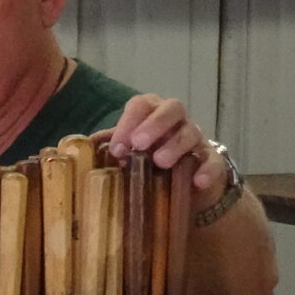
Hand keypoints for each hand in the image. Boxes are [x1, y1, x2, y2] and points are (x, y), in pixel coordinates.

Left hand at [105, 96, 229, 210]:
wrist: (182, 190)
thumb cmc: (148, 165)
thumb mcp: (127, 155)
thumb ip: (109, 147)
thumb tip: (80, 148)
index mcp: (152, 115)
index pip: (142, 104)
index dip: (129, 121)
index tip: (118, 147)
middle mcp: (176, 122)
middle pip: (172, 108)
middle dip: (155, 124)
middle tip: (139, 144)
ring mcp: (197, 140)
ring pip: (191, 133)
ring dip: (175, 145)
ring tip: (161, 162)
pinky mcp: (212, 162)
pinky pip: (214, 162)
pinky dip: (207, 171)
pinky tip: (197, 181)